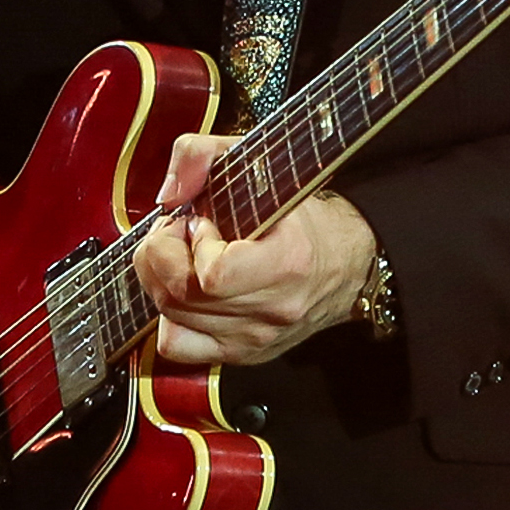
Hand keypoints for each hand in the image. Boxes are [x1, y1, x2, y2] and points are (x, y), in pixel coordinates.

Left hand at [136, 132, 379, 364]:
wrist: (348, 262)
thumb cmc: (303, 216)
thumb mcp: (259, 165)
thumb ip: (203, 155)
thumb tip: (168, 192)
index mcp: (288, 263)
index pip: (211, 275)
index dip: (193, 243)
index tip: (204, 221)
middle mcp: (273, 310)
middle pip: (179, 296)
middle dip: (162, 254)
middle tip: (180, 233)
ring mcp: (256, 338)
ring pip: (171, 319)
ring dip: (163, 280)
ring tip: (186, 258)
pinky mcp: (242, 353)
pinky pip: (177, 346)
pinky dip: (169, 316)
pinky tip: (188, 292)